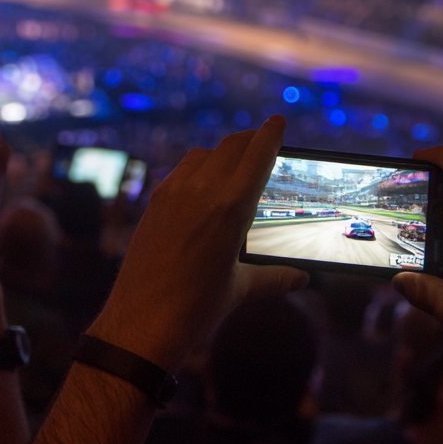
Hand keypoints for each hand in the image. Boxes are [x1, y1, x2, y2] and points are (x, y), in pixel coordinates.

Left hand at [88, 116, 307, 372]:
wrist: (140, 323)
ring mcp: (173, 193)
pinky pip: (180, 172)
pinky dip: (197, 170)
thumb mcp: (240, 289)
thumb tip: (302, 278)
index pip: (257, 155)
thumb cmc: (196, 309)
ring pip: (203, 154)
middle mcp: (201, 191)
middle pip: (231, 146)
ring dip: (221, 154)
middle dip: (250, 140)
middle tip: (261, 141)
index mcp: (231, 207)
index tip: (278, 120)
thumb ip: (275, 278)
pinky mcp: (153, 202)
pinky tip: (202, 188)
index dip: (271, 134)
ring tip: (232, 166)